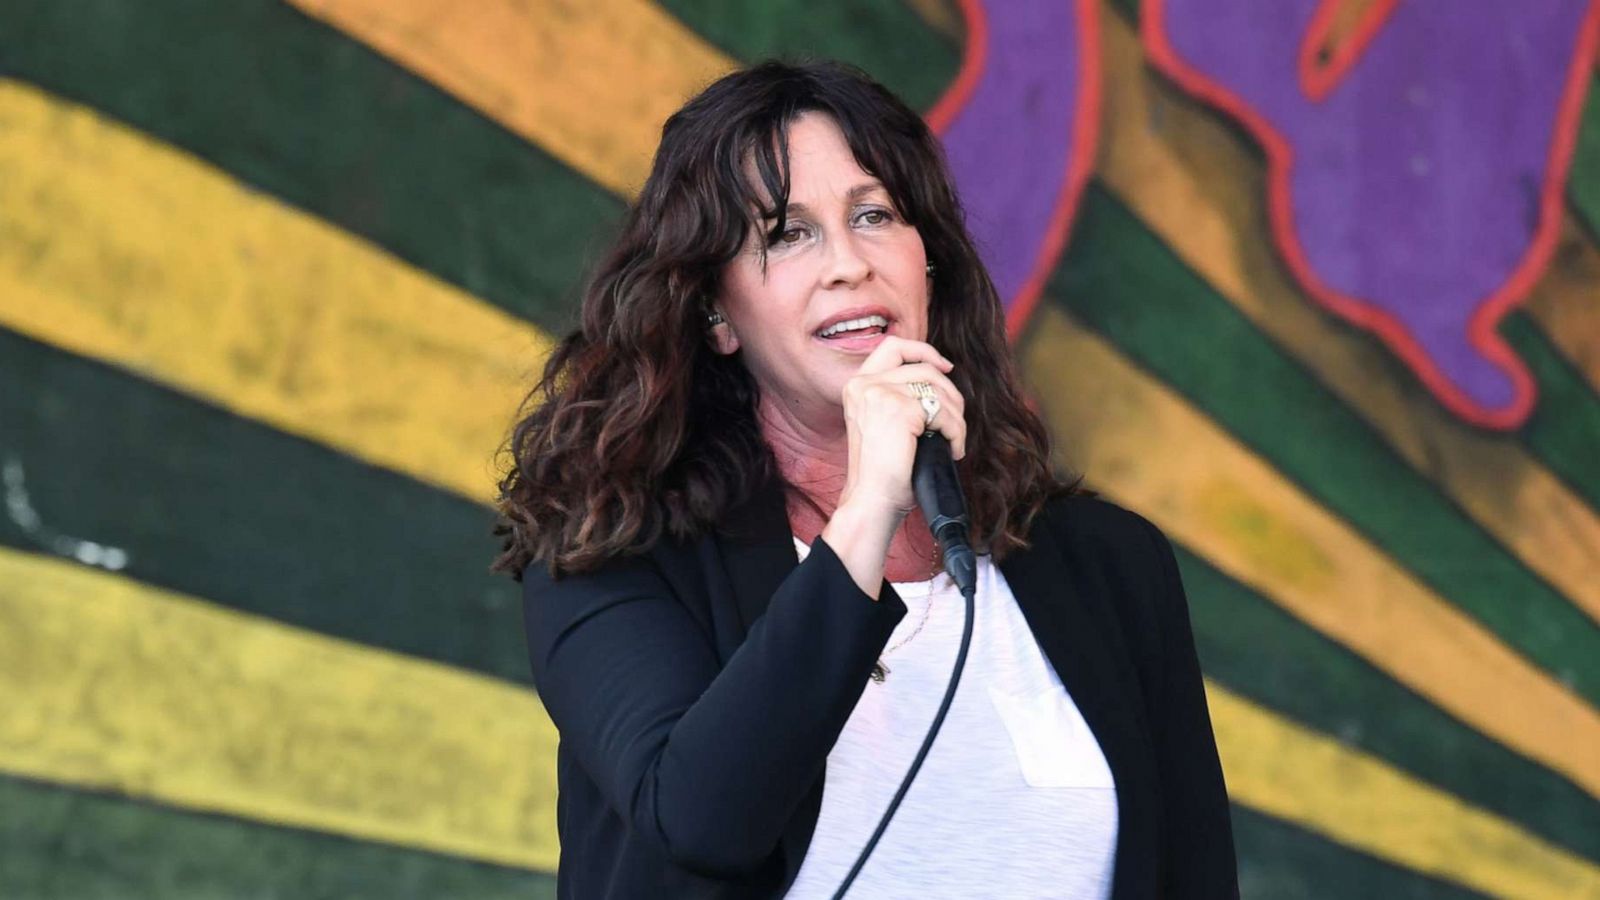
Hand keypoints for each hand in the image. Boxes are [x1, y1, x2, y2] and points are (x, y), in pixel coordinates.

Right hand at [820, 338, 966, 595]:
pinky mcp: (902, 409)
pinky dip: (957, 433)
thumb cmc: (881, 470)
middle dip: (950, 392)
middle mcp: (865, 384)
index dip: (923, 350)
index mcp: (856, 385)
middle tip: (955, 418)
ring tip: (954, 441)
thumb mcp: (882, 422)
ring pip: (939, 392)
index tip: (945, 366)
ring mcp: (882, 394)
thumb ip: (898, 396)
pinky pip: (945, 414)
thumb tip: (940, 379)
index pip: (893, 346)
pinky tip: (953, 451)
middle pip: (924, 368)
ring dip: (956, 419)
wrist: (871, 499)